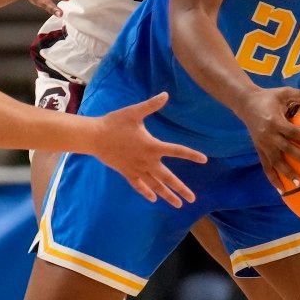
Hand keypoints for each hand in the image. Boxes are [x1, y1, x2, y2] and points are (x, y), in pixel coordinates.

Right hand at [93, 92, 207, 207]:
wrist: (95, 137)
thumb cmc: (115, 123)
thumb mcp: (135, 112)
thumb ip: (151, 105)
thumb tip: (166, 94)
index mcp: (152, 146)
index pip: (177, 151)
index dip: (191, 155)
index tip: (204, 160)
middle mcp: (147, 161)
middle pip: (167, 177)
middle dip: (180, 189)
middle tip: (192, 199)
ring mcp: (137, 169)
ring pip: (155, 185)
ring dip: (167, 195)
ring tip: (178, 204)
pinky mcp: (127, 172)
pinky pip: (139, 186)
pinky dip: (147, 192)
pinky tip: (153, 199)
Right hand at [237, 87, 299, 192]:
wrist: (245, 103)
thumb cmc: (267, 97)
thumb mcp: (283, 92)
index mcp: (275, 121)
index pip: (293, 132)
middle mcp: (268, 135)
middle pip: (287, 149)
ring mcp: (263, 144)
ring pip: (276, 162)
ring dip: (287, 173)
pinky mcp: (259, 150)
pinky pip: (266, 167)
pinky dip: (273, 179)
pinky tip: (281, 190)